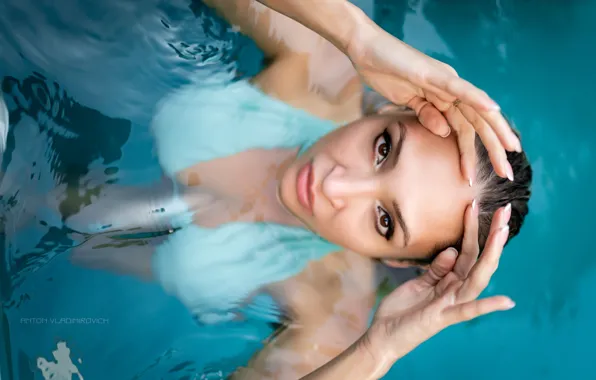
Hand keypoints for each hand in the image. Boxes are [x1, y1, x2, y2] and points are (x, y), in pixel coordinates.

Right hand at [346, 19, 521, 183]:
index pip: (467, 127)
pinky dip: (477, 98)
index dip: (480, 149)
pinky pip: (459, 88)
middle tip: (507, 174)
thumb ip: (426, 115)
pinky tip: (493, 110)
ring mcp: (444, 80)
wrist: (367, 50)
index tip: (492, 172)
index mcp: (444, 97)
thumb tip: (445, 132)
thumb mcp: (407, 102)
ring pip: (475, 108)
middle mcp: (450, 88)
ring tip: (510, 150)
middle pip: (477, 122)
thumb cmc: (384, 73)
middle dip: (494, 147)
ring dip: (494, 130)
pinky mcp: (433, 74)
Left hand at [364, 202, 513, 366]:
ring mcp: (451, 304)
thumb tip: (453, 250)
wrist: (383, 337)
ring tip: (502, 232)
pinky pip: (466, 311)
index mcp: (450, 281)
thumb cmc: (401, 310)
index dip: (472, 229)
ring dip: (491, 255)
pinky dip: (487, 306)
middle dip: (491, 234)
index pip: (467, 251)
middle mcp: (455, 291)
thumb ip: (436, 268)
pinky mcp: (441, 318)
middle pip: (478, 258)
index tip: (476, 204)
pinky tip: (506, 301)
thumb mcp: (418, 282)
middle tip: (505, 210)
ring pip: (476, 277)